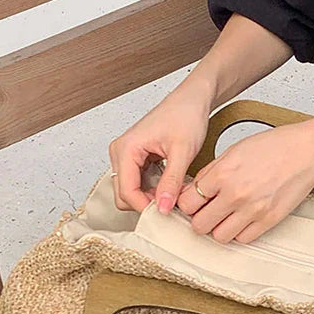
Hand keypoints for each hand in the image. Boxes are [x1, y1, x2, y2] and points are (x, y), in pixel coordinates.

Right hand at [109, 88, 212, 213]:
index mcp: (126, 148)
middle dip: (146, 203)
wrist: (192, 100)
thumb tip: (163, 207)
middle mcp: (121, 152)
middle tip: (171, 204)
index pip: (126, 191)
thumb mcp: (183, 151)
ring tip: (173, 193)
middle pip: (124, 195)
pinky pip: (138, 183)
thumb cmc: (186, 115)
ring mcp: (126, 156)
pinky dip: (153, 189)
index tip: (166, 213)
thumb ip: (171, 182)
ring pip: (131, 191)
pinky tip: (170, 186)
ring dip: (150, 197)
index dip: (145, 207)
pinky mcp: (136, 159)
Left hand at [176, 115, 313, 243]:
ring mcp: (253, 210)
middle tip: (207, 211)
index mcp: (223, 174)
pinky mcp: (268, 221)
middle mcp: (235, 194)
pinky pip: (242, 239)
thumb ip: (211, 173)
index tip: (192, 202)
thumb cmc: (274, 147)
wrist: (306, 152)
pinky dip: (239, 232)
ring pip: (219, 236)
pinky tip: (242, 219)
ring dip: (218, 228)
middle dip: (200, 218)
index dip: (187, 203)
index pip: (188, 202)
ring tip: (225, 216)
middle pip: (199, 224)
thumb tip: (192, 190)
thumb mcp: (233, 151)